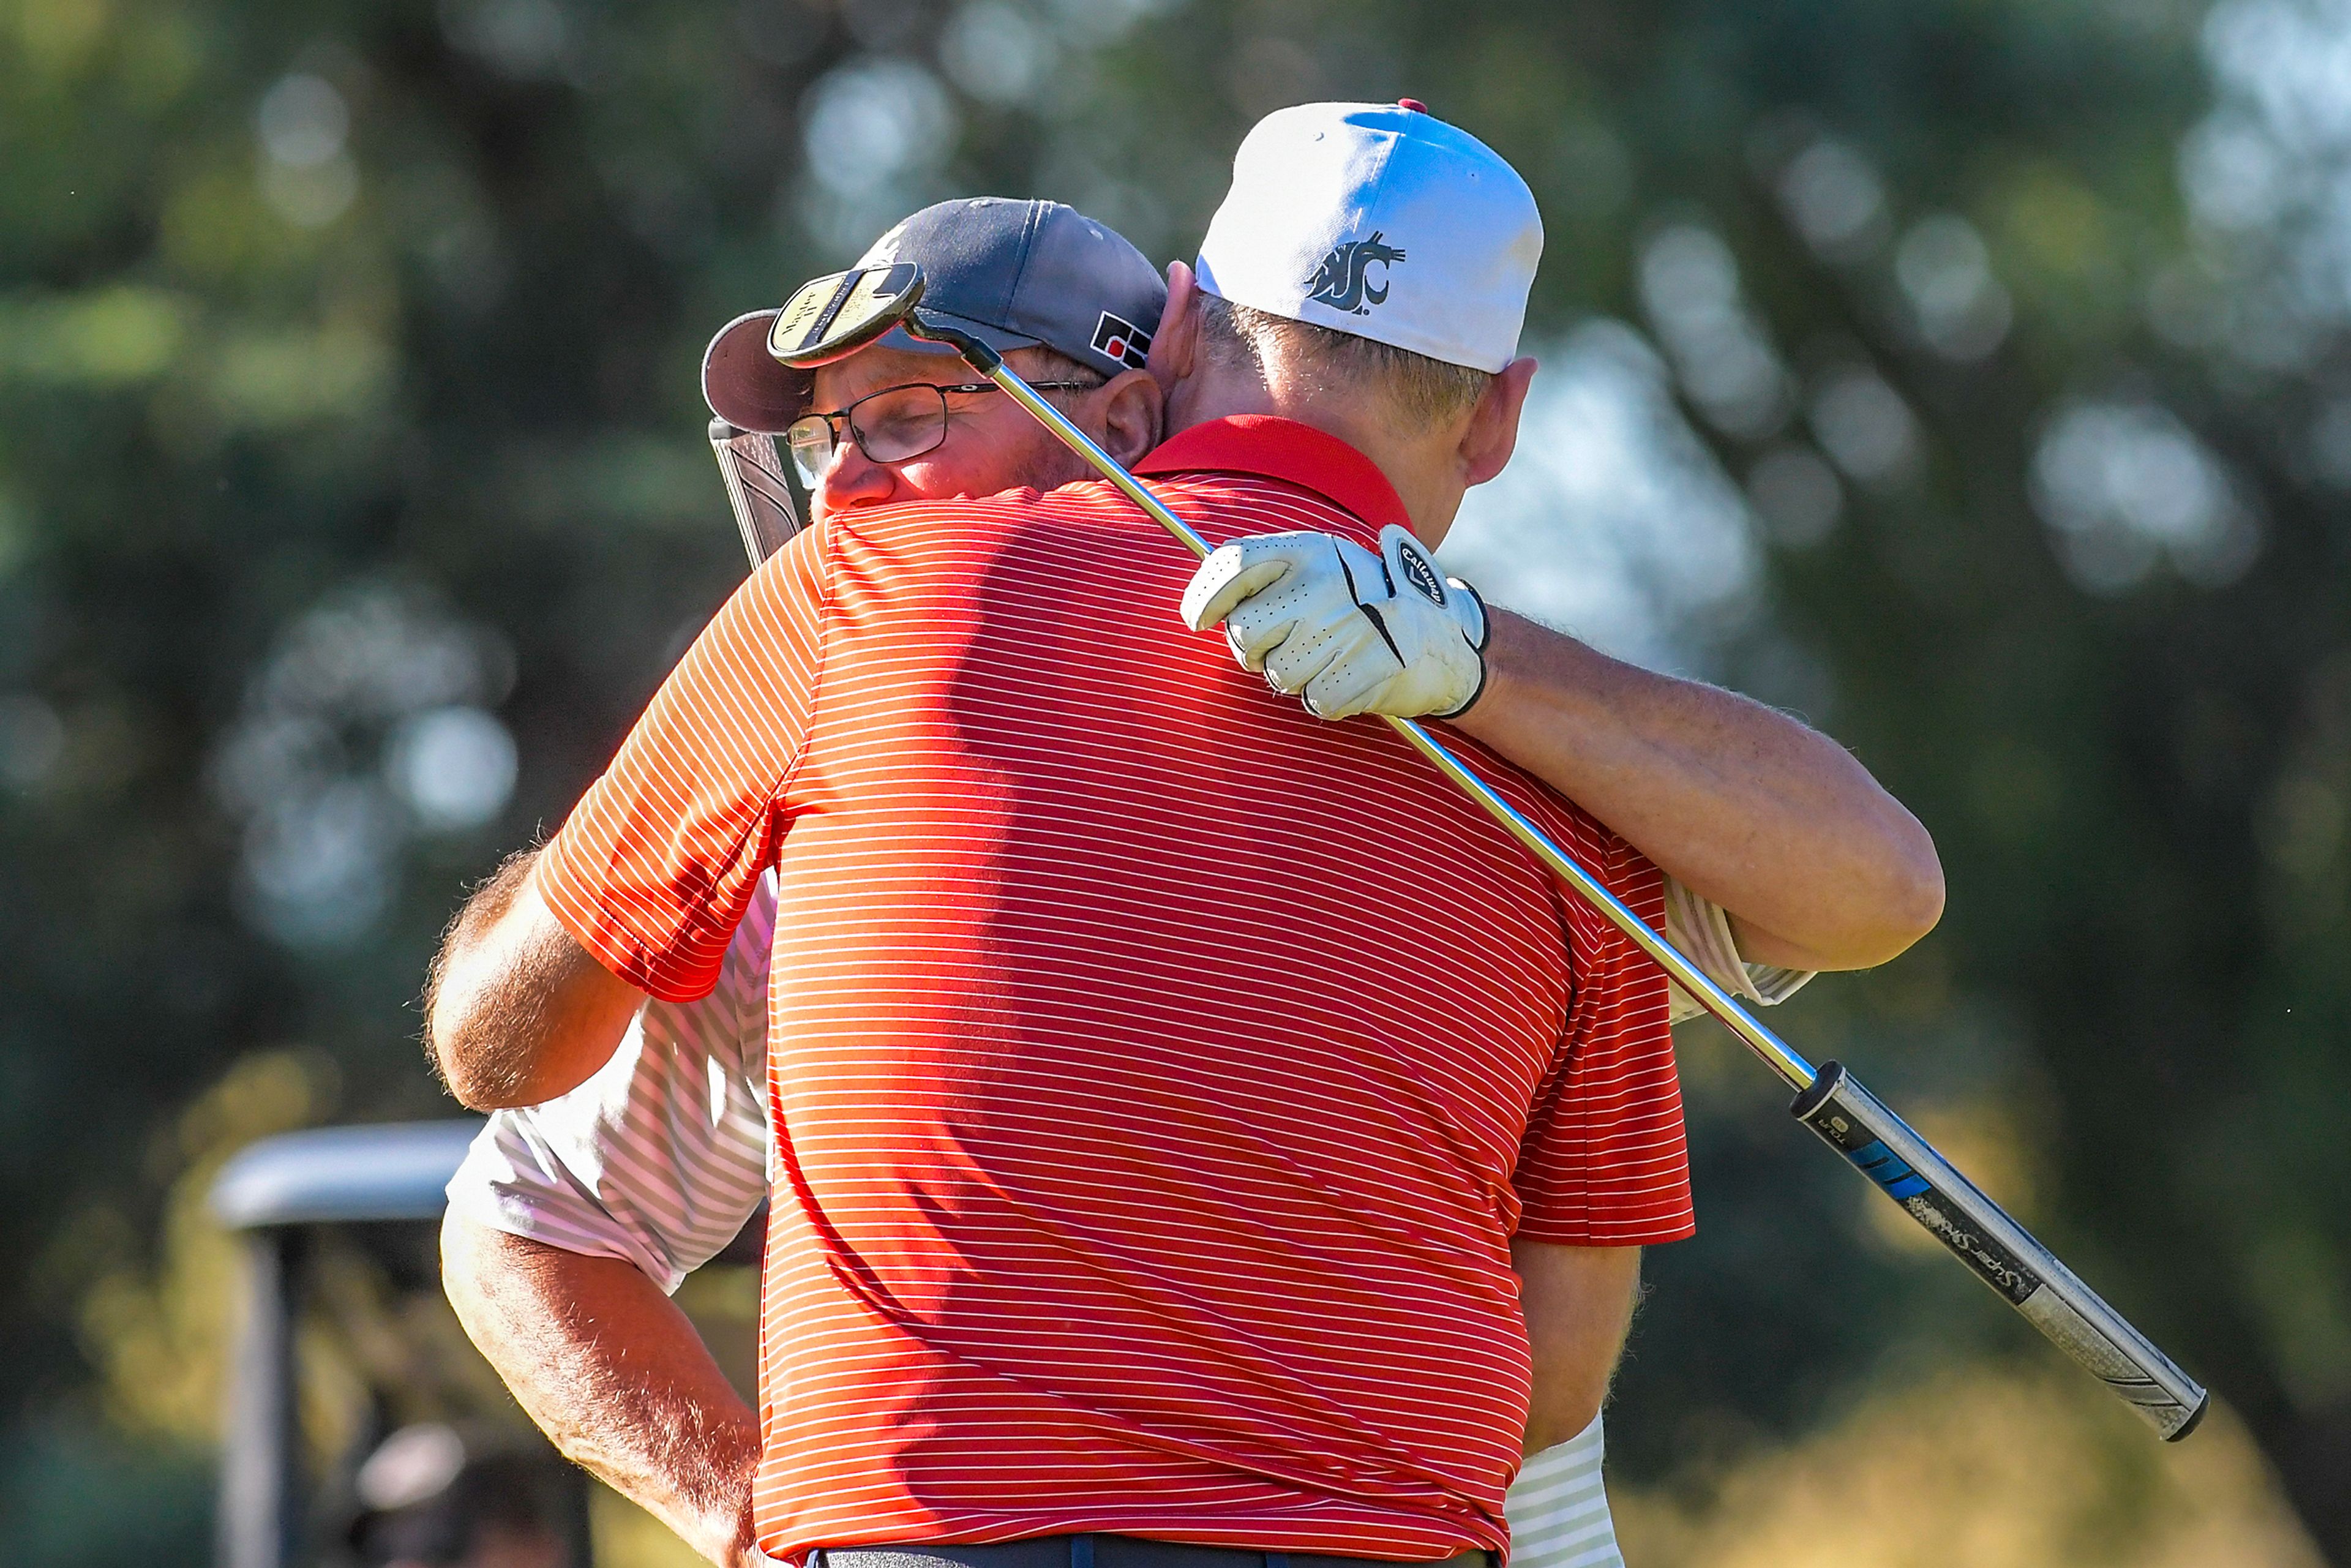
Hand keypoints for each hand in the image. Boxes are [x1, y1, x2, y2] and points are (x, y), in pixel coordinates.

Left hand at [1179, 524, 1490, 718]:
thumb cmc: (1365, 604)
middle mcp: (1327, 582)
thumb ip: (1268, 576)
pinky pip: (1316, 701)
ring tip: (1331, 659)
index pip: (1232, 564)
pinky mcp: (1372, 668)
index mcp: (1309, 550)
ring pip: (1278, 675)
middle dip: (1255, 651)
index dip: (1203, 597)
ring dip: (1298, 677)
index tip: (1197, 621)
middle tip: (1286, 647)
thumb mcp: (1322, 569)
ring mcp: (1350, 624)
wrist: (1445, 638)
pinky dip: (1328, 700)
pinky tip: (1351, 678)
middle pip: (1244, 633)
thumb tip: (1202, 605)